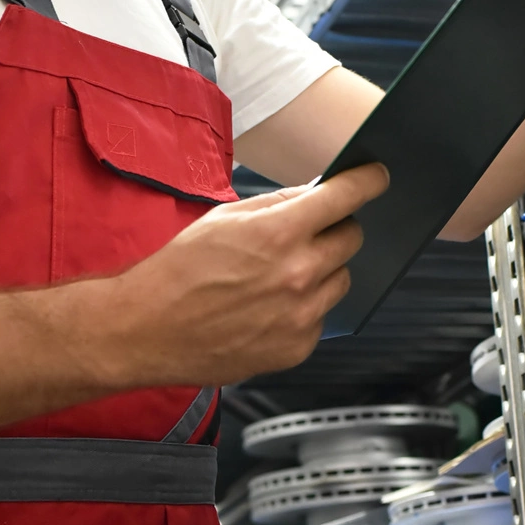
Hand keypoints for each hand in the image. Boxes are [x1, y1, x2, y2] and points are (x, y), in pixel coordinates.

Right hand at [95, 162, 389, 386]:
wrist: (146, 330)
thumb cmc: (178, 271)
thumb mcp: (223, 219)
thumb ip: (275, 206)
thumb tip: (315, 194)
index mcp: (279, 233)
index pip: (346, 197)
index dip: (367, 182)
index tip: (378, 177)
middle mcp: (298, 275)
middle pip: (352, 239)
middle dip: (336, 229)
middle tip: (310, 233)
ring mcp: (301, 316)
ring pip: (341, 280)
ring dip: (322, 271)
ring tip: (279, 276)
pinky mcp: (296, 348)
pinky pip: (321, 317)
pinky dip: (305, 309)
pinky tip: (269, 308)